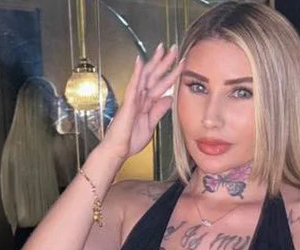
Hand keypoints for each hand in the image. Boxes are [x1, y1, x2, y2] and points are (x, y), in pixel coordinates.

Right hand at [101, 42, 186, 159]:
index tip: (181, 64)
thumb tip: (168, 100)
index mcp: (146, 104)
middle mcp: (140, 98)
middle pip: (155, 76)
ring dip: (154, 62)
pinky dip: (137, 74)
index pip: (161, 85)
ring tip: (161, 48)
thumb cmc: (130, 141)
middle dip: (165, 62)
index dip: (171, 74)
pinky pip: (133, 86)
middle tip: (175, 48)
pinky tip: (140, 62)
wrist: (118, 151)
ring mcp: (134, 99)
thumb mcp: (151, 125)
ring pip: (145, 76)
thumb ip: (158, 111)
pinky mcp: (128, 104)